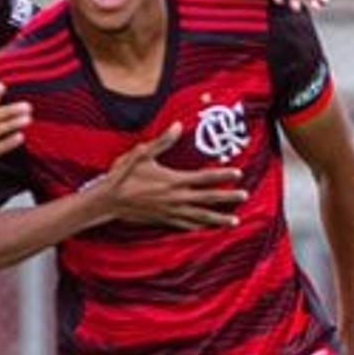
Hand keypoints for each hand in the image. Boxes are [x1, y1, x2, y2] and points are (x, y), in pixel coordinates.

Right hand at [102, 125, 247, 228]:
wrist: (109, 201)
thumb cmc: (124, 176)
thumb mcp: (142, 154)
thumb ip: (162, 141)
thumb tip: (177, 126)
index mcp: (174, 181)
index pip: (205, 178)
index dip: (223, 175)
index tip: (238, 174)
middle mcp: (177, 198)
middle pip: (209, 198)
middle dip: (228, 198)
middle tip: (244, 196)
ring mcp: (172, 212)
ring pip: (201, 217)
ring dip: (219, 219)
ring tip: (235, 221)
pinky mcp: (165, 221)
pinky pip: (187, 226)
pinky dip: (200, 227)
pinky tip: (209, 228)